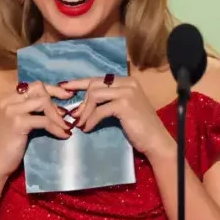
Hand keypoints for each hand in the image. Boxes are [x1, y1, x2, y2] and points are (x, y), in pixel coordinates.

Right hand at [0, 80, 72, 183]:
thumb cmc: (6, 147)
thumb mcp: (16, 123)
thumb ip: (29, 111)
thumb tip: (55, 106)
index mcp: (7, 98)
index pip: (33, 85)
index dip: (52, 89)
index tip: (66, 96)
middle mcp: (7, 100)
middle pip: (39, 88)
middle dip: (56, 97)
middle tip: (66, 112)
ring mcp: (11, 110)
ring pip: (43, 101)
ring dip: (57, 114)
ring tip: (65, 126)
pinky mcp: (18, 123)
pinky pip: (45, 121)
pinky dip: (57, 127)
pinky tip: (63, 135)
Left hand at [59, 74, 173, 158]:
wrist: (155, 141)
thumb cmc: (139, 127)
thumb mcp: (123, 109)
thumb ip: (108, 101)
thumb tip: (83, 103)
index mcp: (127, 81)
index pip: (97, 79)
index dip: (79, 83)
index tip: (64, 87)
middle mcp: (127, 83)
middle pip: (94, 85)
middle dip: (81, 101)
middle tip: (74, 116)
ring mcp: (127, 92)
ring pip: (94, 95)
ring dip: (84, 111)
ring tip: (80, 124)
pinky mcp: (124, 105)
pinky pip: (99, 110)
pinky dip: (90, 120)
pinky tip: (87, 129)